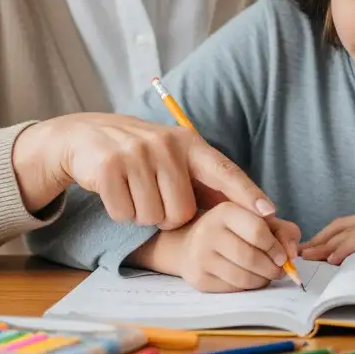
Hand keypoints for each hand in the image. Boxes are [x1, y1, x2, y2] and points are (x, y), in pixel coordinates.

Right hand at [11, 113, 274, 227]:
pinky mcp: (109, 167)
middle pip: (183, 210)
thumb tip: (243, 214)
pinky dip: (121, 213)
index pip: (224, 170)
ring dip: (143, 214)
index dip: (246, 194)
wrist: (85, 137)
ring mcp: (136, 154)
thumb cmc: (140, 155)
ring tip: (135, 190)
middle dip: (170, 216)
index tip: (269, 213)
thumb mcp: (173, 157)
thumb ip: (203, 181)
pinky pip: (125, 215)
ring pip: (154, 216)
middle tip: (155, 197)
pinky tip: (117, 191)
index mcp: (187, 142)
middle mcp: (165, 144)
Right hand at [135, 202, 300, 292]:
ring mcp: (200, 257)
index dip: (275, 247)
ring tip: (266, 276)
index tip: (282, 256)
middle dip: (271, 269)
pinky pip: (232, 289)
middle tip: (279, 271)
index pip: (258, 231)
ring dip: (262, 281)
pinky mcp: (198, 279)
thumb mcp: (258, 220)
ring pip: (242, 277)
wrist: (191, 244)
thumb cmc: (234, 230)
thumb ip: (283, 231)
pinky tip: (250, 280)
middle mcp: (208, 231)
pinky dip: (247, 288)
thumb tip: (291, 254)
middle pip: (251, 257)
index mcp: (225, 211)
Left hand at [300, 210, 354, 264]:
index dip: (328, 237)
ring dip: (325, 244)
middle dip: (319, 239)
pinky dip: (346, 247)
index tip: (312, 251)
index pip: (349, 226)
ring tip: (308, 257)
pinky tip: (334, 258)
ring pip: (349, 230)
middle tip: (300, 254)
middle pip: (342, 225)